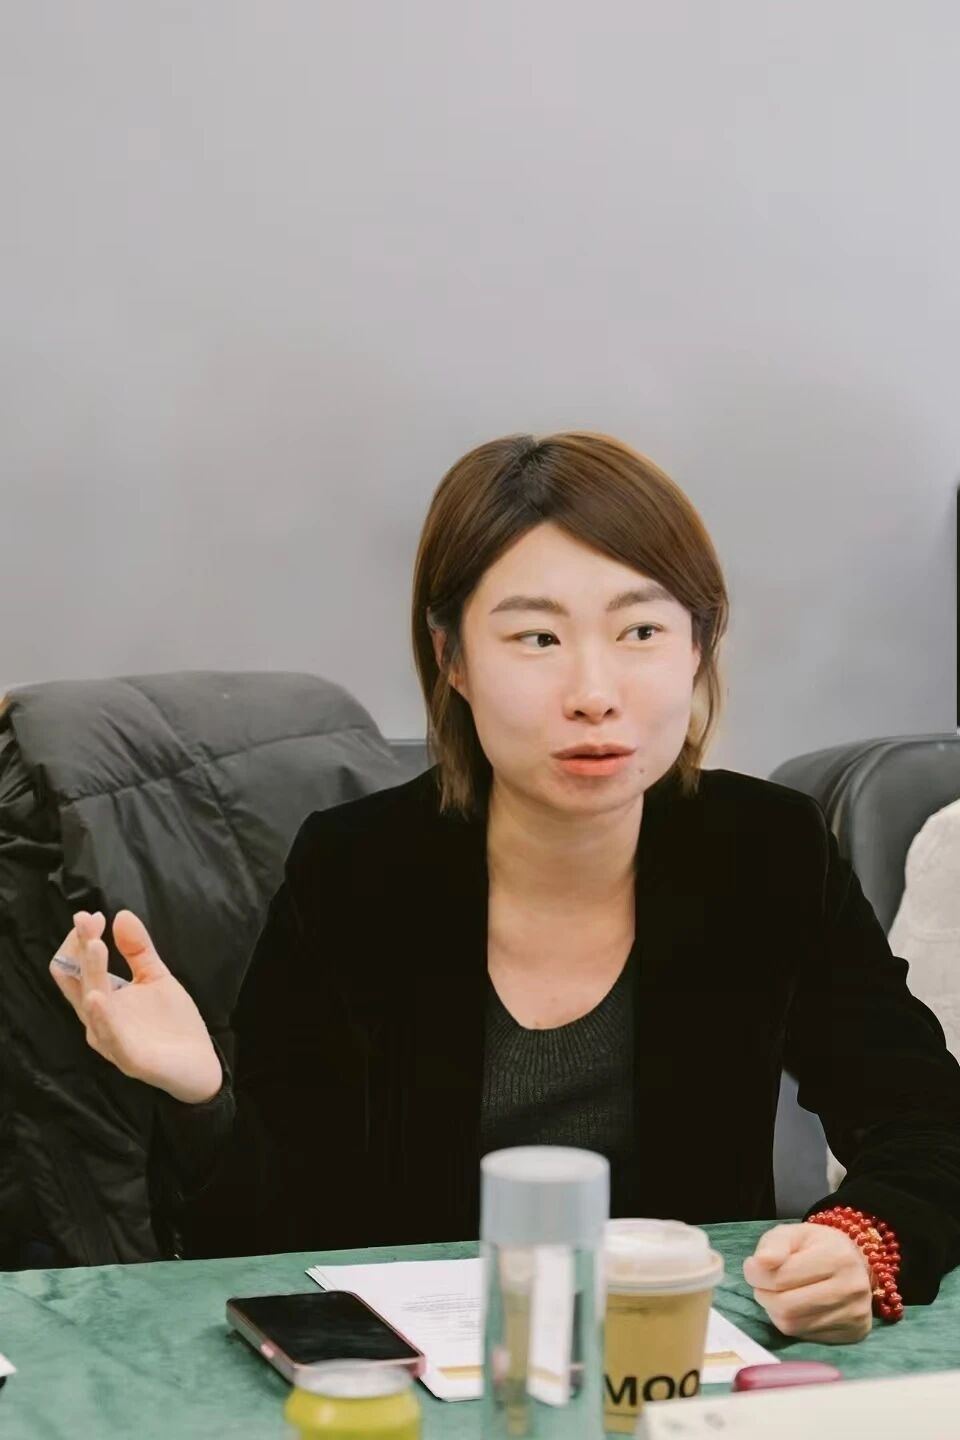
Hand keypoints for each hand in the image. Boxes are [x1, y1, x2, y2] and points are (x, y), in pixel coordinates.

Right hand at [50, 910, 222, 1104]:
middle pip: (79, 981)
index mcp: (102, 1001)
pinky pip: (110, 1036)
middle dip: (81, 949)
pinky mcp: (128, 1058)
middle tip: (88, 921)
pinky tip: (98, 995)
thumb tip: (121, 914)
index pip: (75, 968)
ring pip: (91, 1005)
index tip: (93, 916)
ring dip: (92, 972)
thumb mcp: (156, 977)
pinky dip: (102, 1015)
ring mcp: (110, 1040)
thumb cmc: (171, 1023)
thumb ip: (138, 949)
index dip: (79, 940)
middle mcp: (98, 1021)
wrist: (199, 1064)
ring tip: (95, 945)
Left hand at [743, 1222, 873, 1343]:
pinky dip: (792, 1323)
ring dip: (775, 1311)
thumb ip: (773, 1245)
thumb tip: (758, 1264)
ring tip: (777, 1294)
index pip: (782, 1277)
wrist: (855, 1263)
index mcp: (837, 1257)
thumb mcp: (792, 1233)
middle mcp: (851, 1288)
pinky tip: (795, 1308)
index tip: (752, 1268)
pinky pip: (806, 1337)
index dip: (756, 1275)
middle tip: (762, 1284)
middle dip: (764, 1296)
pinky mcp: (853, 1334)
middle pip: (786, 1307)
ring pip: (793, 1326)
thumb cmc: (816, 1246)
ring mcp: (855, 1315)